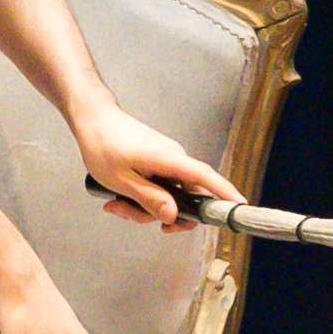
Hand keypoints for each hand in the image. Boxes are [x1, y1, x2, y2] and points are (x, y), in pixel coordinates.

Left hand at [74, 101, 237, 230]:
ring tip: (116, 205)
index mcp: (169, 160)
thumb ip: (150, 199)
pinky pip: (159, 186)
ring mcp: (166, 161)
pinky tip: (118, 198)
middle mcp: (174, 159)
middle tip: (131, 215)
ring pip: (168, 195)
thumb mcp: (122, 180)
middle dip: (161, 214)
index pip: (205, 177)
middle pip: (185, 196)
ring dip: (144, 207)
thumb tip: (174, 216)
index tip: (240, 207)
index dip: (224, 193)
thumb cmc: (103, 144)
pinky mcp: (157, 162)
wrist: (92, 117)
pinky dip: (142, 197)